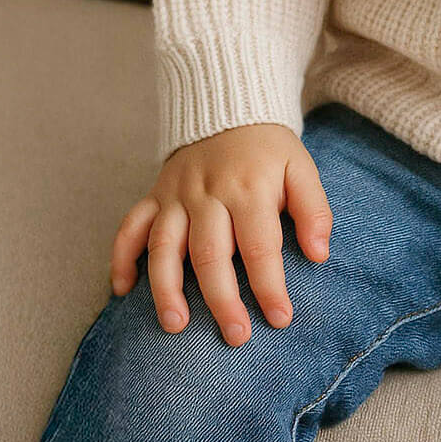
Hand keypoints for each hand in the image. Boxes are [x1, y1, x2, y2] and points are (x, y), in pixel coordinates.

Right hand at [109, 122, 333, 345]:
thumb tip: (320, 254)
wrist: (229, 105)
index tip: (280, 319)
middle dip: (222, 299)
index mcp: (249, 189)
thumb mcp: (301, 167)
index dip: (269, 285)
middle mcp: (208, 194)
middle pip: (210, 253)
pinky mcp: (154, 195)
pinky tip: (121, 290)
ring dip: (166, 288)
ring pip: (164, 246)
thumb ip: (314, 209)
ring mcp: (176, 196)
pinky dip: (120, 257)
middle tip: (235, 336)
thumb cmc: (269, 150)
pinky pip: (130, 226)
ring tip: (176, 326)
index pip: (260, 245)